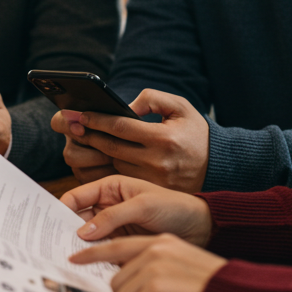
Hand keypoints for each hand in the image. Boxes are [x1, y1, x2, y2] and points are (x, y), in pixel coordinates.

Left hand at [58, 89, 210, 192]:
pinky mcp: (151, 192)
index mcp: (164, 138)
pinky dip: (106, 169)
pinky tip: (95, 158)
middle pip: (111, 148)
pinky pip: (121, 180)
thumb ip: (152, 99)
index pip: (121, 127)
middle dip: (88, 135)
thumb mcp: (181, 107)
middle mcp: (157, 161)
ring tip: (80, 140)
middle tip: (71, 125)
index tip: (80, 114)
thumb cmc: (196, 133)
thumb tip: (126, 106)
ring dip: (94, 153)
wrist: (220, 167)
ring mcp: (153, 180)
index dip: (97, 120)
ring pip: (113, 165)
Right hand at [60, 174, 212, 245]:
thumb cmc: (175, 208)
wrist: (201, 228)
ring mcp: (114, 226)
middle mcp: (107, 206)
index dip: (61, 210)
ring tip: (68, 260)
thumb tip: (82, 232)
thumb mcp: (143, 206)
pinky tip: (89, 267)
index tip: (48, 227)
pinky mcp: (122, 244)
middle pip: (78, 219)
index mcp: (109, 187)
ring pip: (88, 237)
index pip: (76, 197)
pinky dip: (95, 258)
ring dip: (80, 247)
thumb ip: (112, 217)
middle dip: (66, 232)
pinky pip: (102, 250)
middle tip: (54, 248)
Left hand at [69, 234, 225, 291]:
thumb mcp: (180, 263)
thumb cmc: (212, 286)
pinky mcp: (155, 289)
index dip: (92, 254)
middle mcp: (154, 251)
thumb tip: (123, 281)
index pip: (115, 246)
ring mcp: (153, 269)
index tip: (75, 259)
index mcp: (159, 243)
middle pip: (115, 282)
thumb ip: (153, 264)